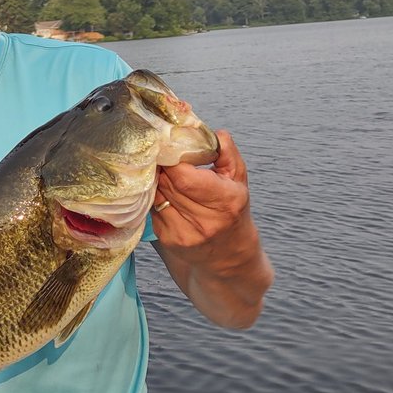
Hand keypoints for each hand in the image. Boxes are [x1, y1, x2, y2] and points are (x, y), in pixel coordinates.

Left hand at [151, 130, 273, 326]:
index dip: (172, 158)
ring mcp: (184, 233)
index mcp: (225, 201)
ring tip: (158, 168)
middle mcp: (204, 221)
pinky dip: (155, 196)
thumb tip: (214, 132)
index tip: (168, 144)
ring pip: (156, 194)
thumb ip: (227, 153)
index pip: (184, 175)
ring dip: (154, 179)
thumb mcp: (239, 181)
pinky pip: (152, 207)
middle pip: (166, 183)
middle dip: (160, 164)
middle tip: (158, 150)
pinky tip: (161, 190)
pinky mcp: (168, 239)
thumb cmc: (235, 212)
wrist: (230, 260)